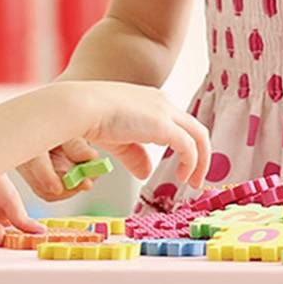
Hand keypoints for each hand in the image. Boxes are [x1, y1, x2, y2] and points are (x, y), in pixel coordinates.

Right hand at [23, 84, 208, 198]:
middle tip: (195, 178)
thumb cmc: (91, 119)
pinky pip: (189, 147)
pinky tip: (183, 177)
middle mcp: (164, 103)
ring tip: (193, 182)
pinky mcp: (164, 125)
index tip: (183, 166)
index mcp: (153, 101)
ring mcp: (166, 112)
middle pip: (195, 128)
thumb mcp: (119, 140)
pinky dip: (192, 163)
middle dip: (201, 155)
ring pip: (199, 136)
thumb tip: (146, 172)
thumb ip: (135, 155)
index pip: (179, 122)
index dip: (185, 145)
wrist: (81, 107)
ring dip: (201, 162)